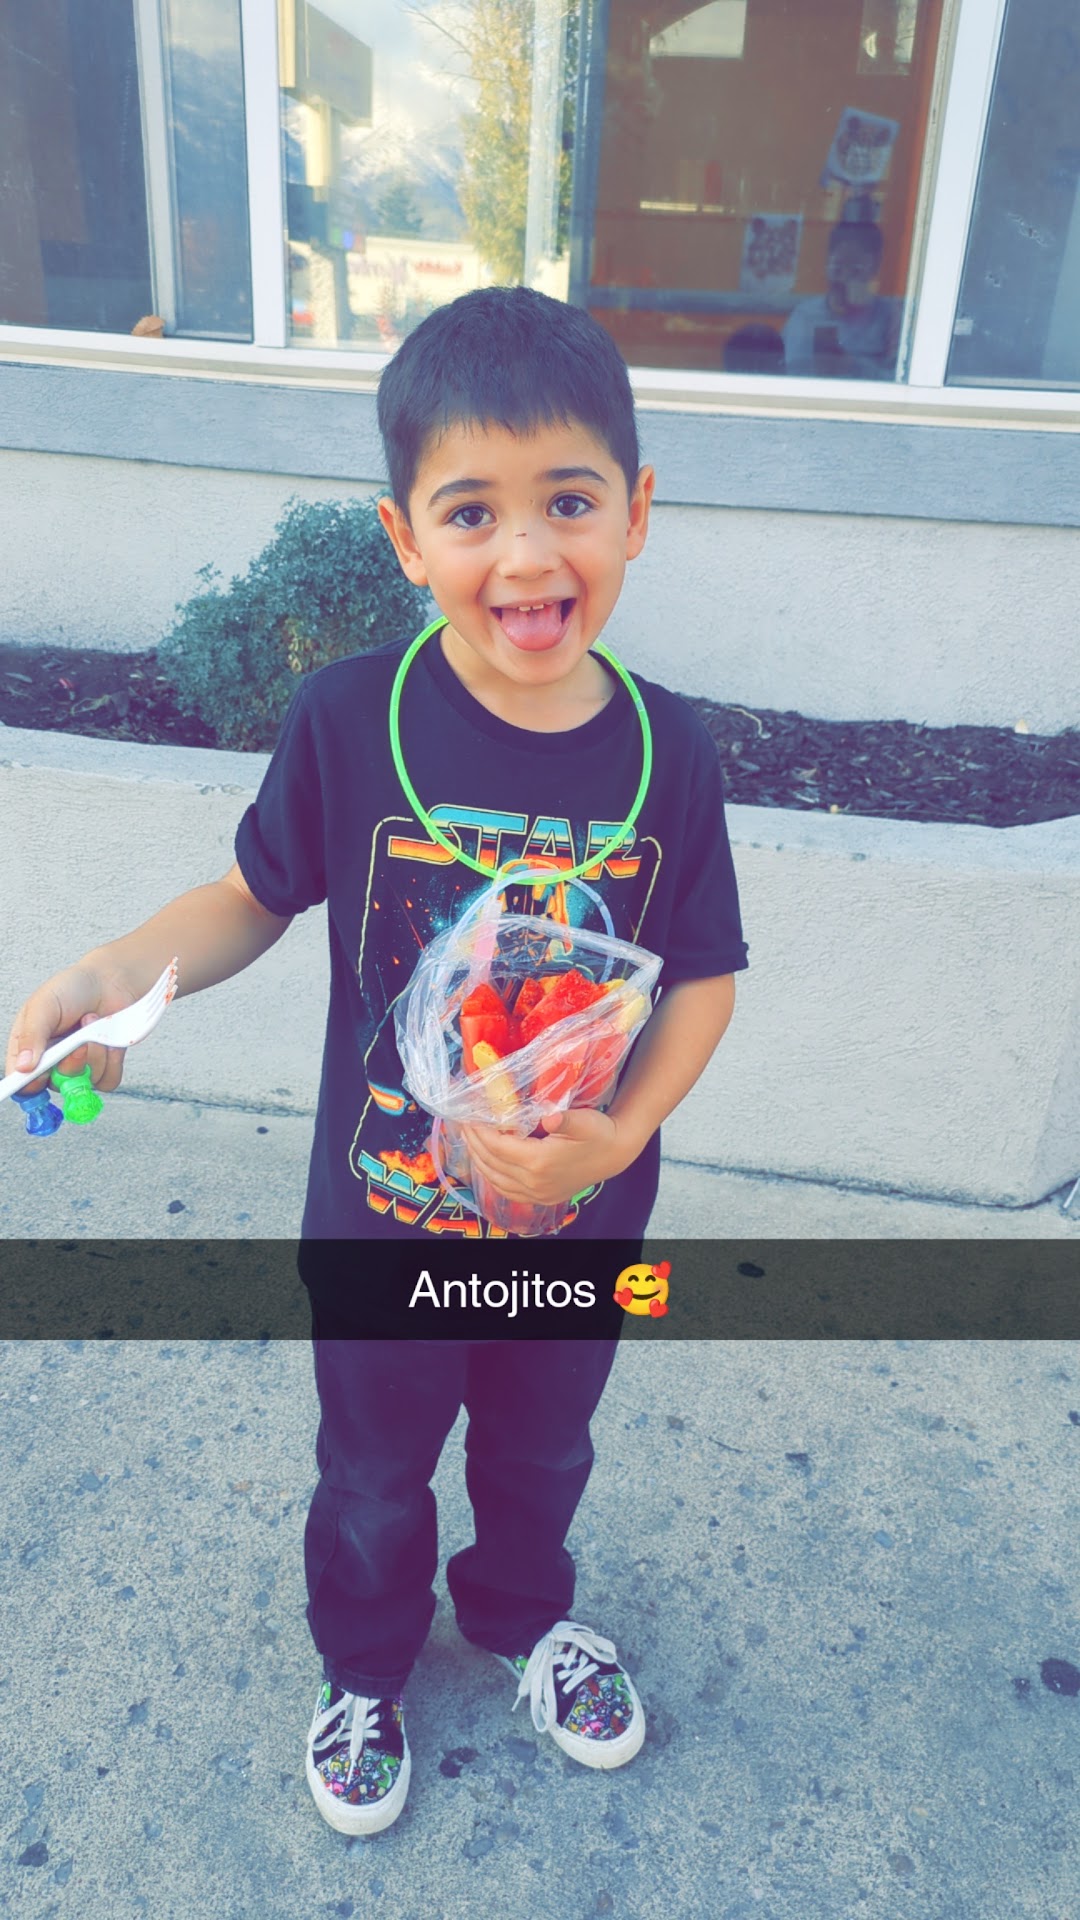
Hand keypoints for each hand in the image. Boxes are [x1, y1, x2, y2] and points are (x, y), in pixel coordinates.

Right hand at [5, 962, 136, 1095]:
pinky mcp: (103, 1069)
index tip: (43, 1075)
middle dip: (71, 1063)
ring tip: (91, 1023)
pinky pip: (108, 1081)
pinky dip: (112, 1060)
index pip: (22, 1083)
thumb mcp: (43, 1006)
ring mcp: (78, 1068)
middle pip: (56, 1086)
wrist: (109, 981)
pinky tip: (107, 1038)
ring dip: (94, 1054)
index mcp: (29, 1050)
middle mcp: (52, 1064)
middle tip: (78, 1040)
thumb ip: (32, 1035)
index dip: (30, 1085)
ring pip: (85, 1084)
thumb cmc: (72, 989)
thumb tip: (23, 1067)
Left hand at [459, 1106, 638, 1207]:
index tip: (468, 1115)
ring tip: (470, 1139)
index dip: (479, 1131)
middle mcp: (534, 1182)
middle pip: (491, 1162)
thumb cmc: (599, 1133)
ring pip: (494, 1179)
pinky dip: (491, 1176)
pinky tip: (486, 1162)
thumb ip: (565, 1119)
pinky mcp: (540, 1198)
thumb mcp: (584, 1121)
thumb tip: (548, 1117)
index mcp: (540, 1161)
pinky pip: (506, 1190)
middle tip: (462, 1123)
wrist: (615, 1155)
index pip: (497, 1146)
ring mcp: (537, 1193)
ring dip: (478, 1159)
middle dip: (473, 1142)